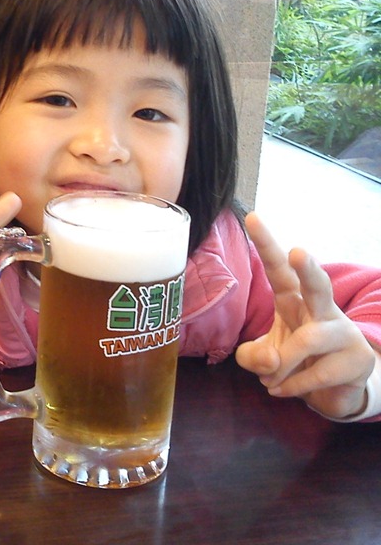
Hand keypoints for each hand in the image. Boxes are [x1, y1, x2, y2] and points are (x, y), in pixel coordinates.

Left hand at [235, 211, 376, 419]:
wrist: (334, 390)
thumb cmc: (294, 360)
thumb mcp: (264, 357)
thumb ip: (253, 357)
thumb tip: (269, 362)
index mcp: (293, 299)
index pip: (278, 269)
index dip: (266, 244)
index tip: (251, 217)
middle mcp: (320, 309)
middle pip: (316, 284)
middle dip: (308, 268)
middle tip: (297, 252)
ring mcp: (343, 333)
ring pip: (307, 340)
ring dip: (282, 365)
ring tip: (269, 381)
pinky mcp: (357, 359)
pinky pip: (317, 372)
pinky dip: (292, 385)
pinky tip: (281, 390)